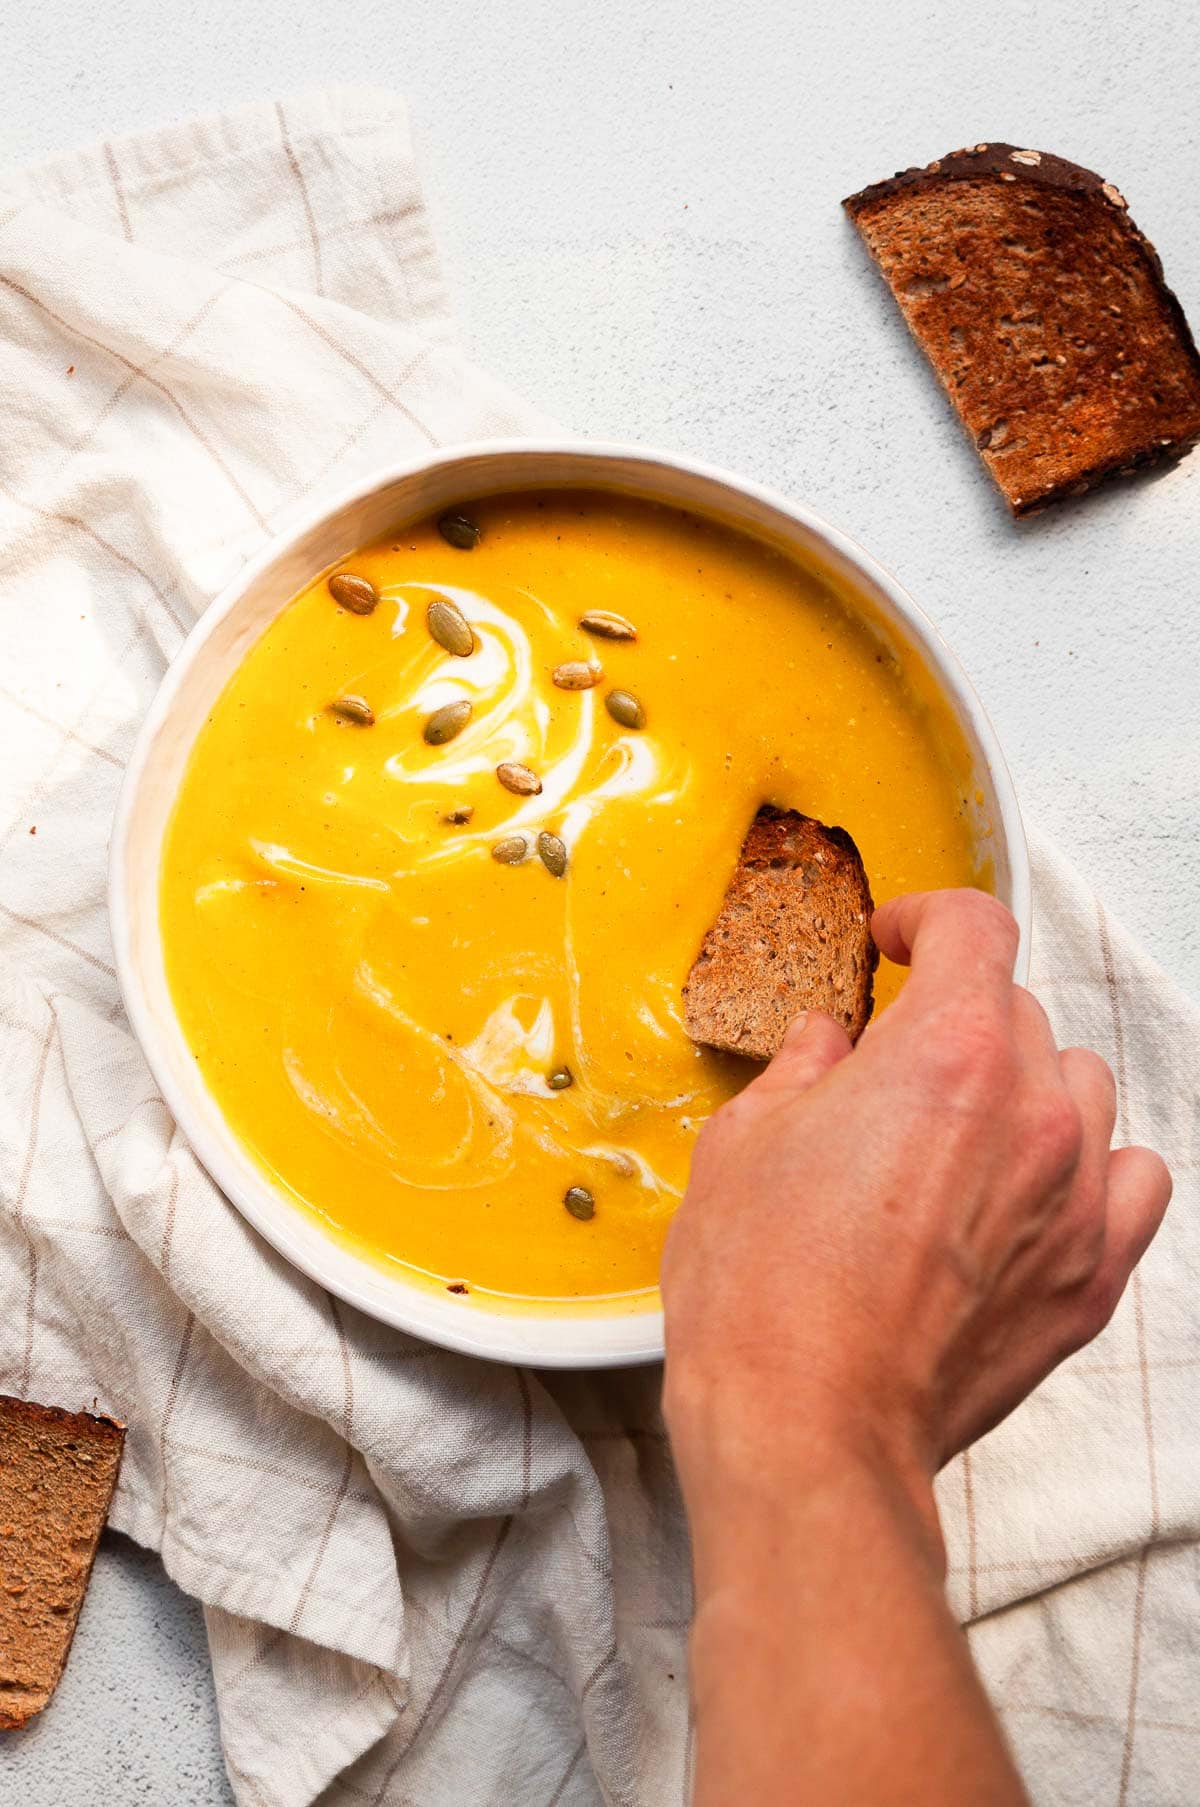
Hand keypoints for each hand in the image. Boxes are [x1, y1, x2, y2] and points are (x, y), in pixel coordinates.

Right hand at [663, 888, 1171, 1497]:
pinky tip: (1037, 1183)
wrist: (806, 1426)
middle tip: (893, 1065)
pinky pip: (1133, 1178)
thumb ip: (802, 1069)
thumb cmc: (762, 1293)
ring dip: (1023, 1084)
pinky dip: (1092, 1164)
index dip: (928, 919)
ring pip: (1081, 1084)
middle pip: (1020, 1010)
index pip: (975, 928)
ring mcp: (1074, 1194)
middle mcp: (1032, 1109)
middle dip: (953, 1018)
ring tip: (961, 1129)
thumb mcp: (744, 1144)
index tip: (898, 941)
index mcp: (945, 1051)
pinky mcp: (1091, 1275)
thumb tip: (828, 1044)